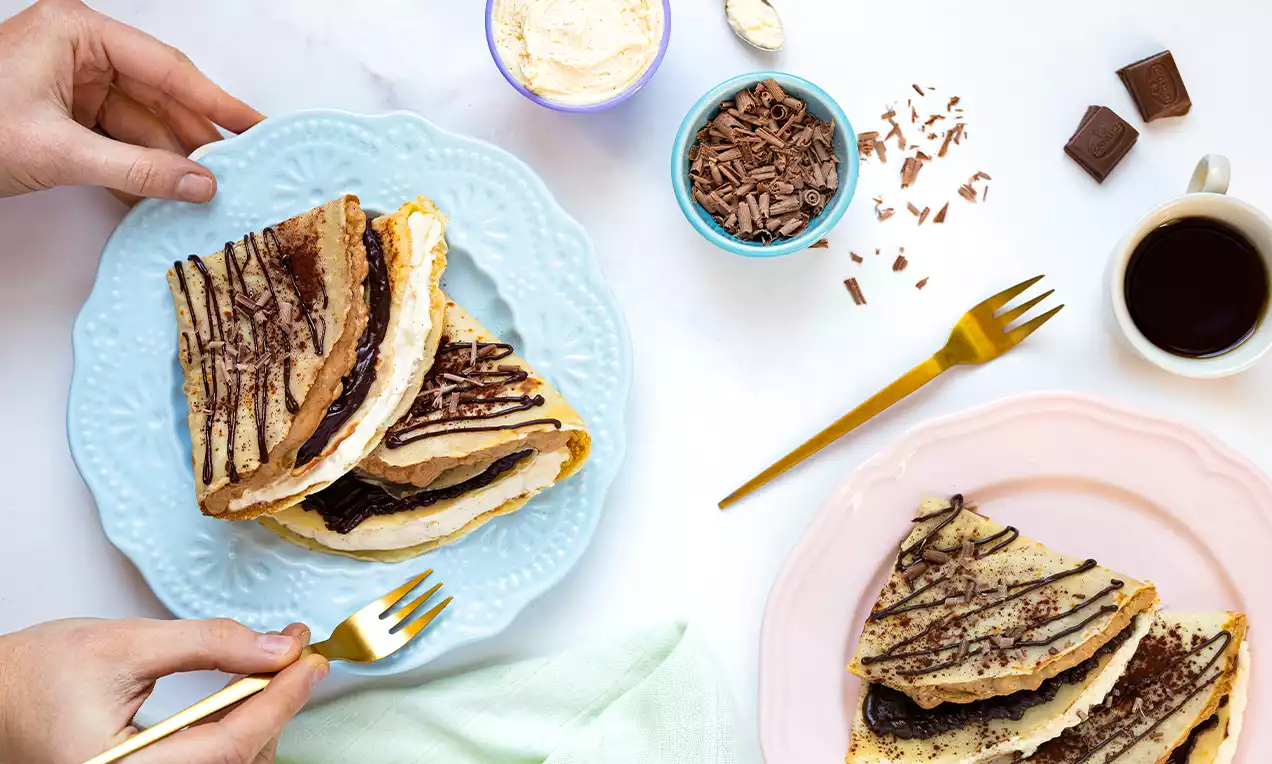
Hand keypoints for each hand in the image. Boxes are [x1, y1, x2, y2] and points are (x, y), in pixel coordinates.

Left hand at [0, 0, 262, 201]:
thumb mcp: (60, 151)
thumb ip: (138, 168)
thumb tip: (200, 184)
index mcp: (78, 33)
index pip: (166, 68)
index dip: (216, 101)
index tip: (255, 124)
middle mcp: (79, 51)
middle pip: (158, 96)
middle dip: (194, 137)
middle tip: (240, 167)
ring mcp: (70, 83)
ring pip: (139, 124)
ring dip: (168, 160)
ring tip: (207, 191)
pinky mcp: (63, 116)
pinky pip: (116, 141)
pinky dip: (138, 169)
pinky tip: (166, 193)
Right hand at [0, 617, 328, 763]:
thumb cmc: (33, 674)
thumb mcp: (124, 644)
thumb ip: (208, 644)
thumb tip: (277, 646)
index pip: (226, 746)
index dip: (279, 702)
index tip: (311, 662)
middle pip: (234, 762)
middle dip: (275, 706)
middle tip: (296, 654)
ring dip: (260, 720)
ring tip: (275, 667)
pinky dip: (235, 732)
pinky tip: (248, 694)